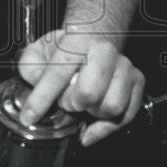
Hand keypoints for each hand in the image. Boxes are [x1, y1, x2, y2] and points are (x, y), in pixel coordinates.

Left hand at [16, 31, 145, 146]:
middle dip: (72, 103)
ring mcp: (124, 66)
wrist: (93, 39)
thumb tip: (36, 86)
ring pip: (111, 107)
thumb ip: (30, 67)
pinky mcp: (137, 81)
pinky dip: (105, 127)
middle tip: (66, 99)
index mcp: (78, 40)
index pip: (59, 72)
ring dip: (92, 113)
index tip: (29, 117)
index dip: (42, 98)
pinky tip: (90, 123)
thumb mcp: (39, 52)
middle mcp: (105, 51)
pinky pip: (125, 116)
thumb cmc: (64, 50)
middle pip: (89, 94)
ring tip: (83, 104)